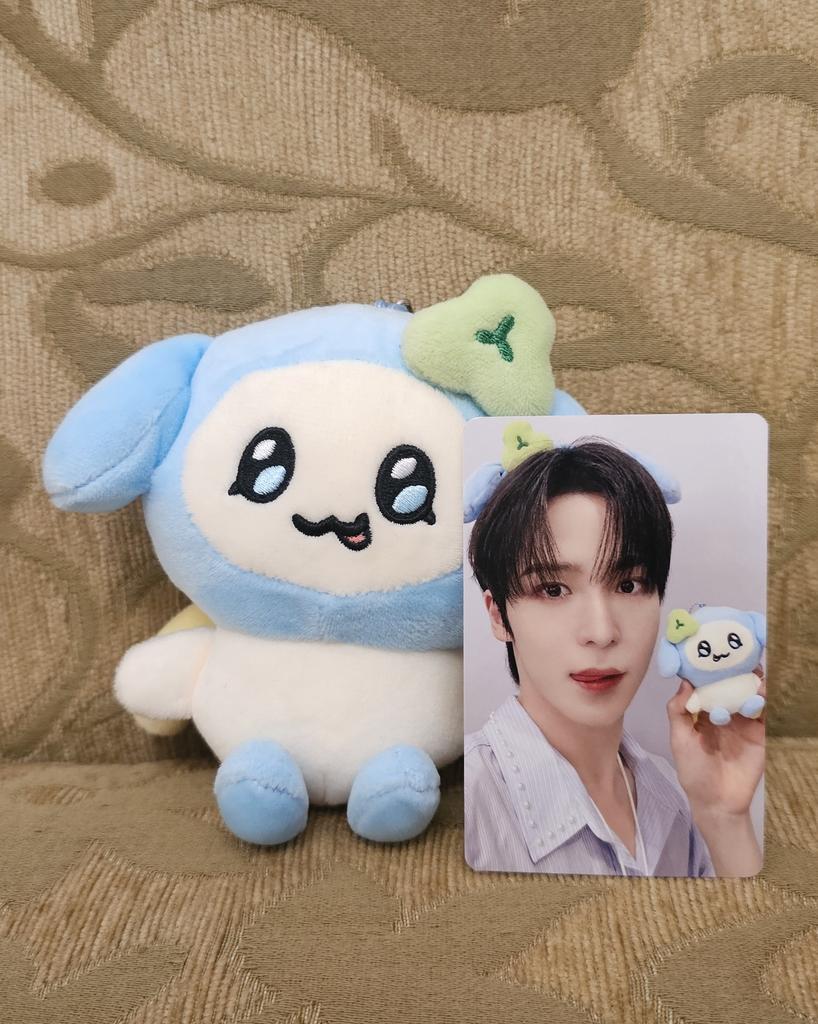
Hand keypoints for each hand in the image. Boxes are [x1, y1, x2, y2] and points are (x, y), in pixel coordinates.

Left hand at [666, 667, 765, 818]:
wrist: (718, 803)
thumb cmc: (694, 771)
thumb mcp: (679, 739)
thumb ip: (678, 711)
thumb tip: (684, 681)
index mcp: (703, 711)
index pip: (707, 684)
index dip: (708, 668)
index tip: (709, 649)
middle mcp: (724, 712)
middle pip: (730, 685)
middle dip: (733, 670)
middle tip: (736, 652)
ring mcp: (743, 722)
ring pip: (749, 695)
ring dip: (750, 683)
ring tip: (750, 672)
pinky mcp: (760, 734)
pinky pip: (764, 713)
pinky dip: (764, 701)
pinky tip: (761, 693)